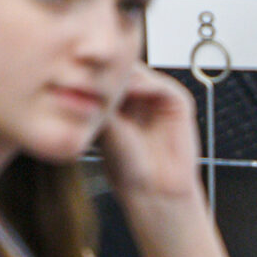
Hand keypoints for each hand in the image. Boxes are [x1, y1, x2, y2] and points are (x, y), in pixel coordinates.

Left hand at [99, 68, 206, 202]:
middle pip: (125, 69)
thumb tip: (89, 74)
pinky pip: (160, 84)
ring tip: (111, 80)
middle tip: (96, 68)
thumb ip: (103, 98)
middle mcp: (137, 98)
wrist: (153, 188)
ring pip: (141, 74)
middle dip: (110, 68)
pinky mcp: (177, 102)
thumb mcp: (106, 128)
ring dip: (126, 74)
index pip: (105, 76)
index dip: (93, 72)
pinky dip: (146, 83)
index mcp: (116, 104)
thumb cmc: (126, 165)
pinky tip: (132, 87)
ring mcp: (157, 99)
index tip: (79, 71)